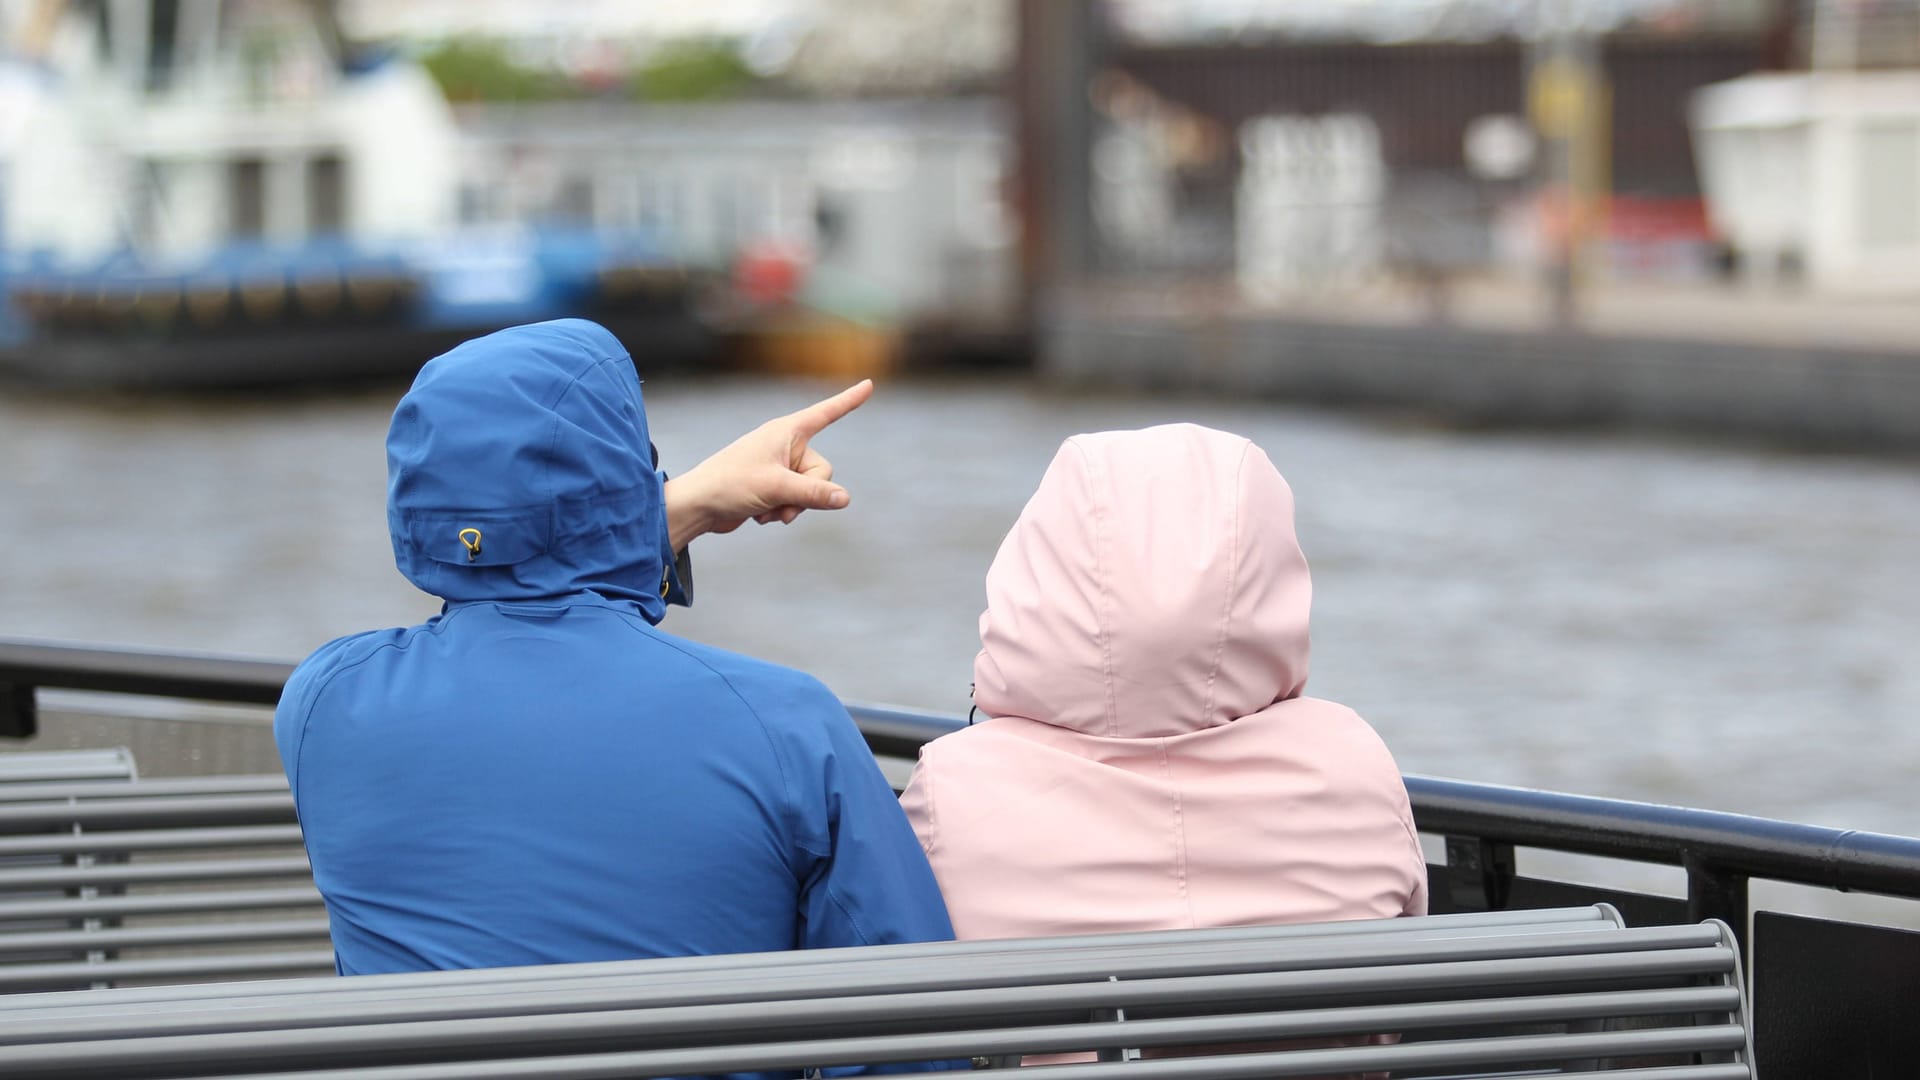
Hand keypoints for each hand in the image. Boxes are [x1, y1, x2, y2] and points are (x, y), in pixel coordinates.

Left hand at [663, 380, 872, 551]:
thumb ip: (814, 494)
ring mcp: (780, 467)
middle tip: (780, 500)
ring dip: (792, 506)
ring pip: (811, 491)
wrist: (699, 506)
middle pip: (823, 471)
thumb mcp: (777, 488)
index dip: (848, 400)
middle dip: (806, 494)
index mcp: (786, 431)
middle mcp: (786, 446)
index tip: (869, 384)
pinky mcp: (773, 486)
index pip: (826, 413)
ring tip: (766, 510)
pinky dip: (781, 511)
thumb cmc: (730, 485)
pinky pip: (796, 501)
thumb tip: (846, 498)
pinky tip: (759, 514)